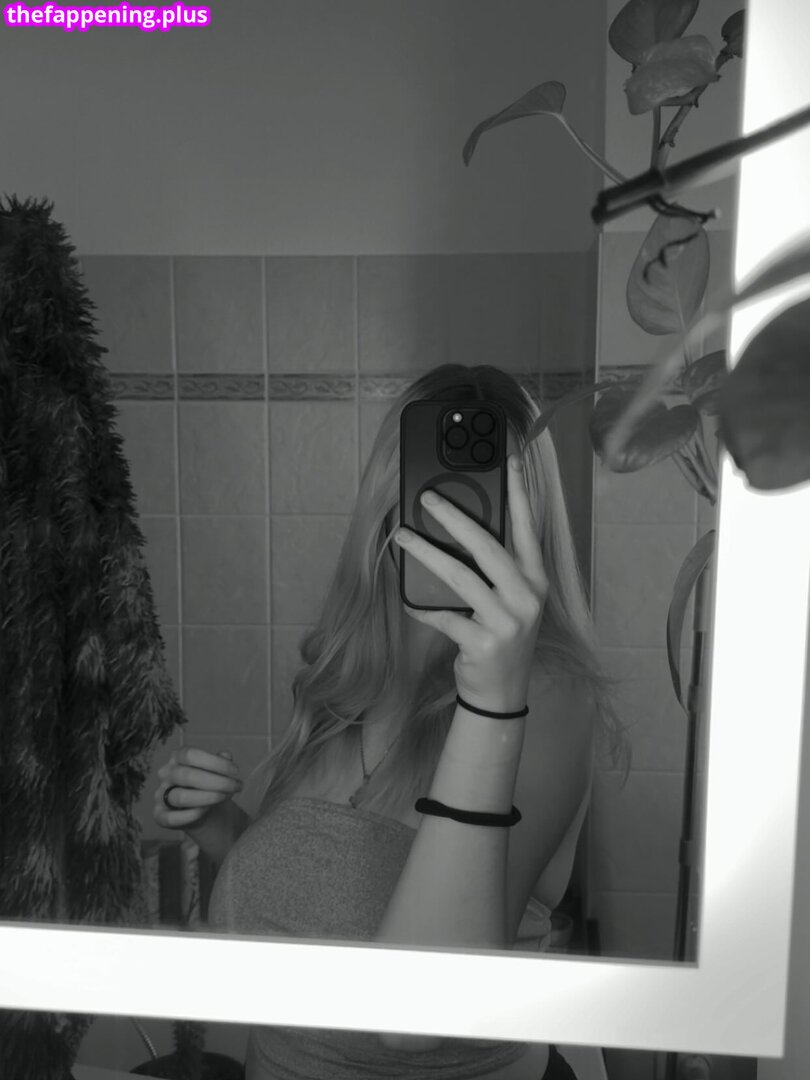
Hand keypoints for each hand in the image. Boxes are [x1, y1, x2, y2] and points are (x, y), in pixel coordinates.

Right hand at [153, 747, 242, 829]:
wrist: (202, 811)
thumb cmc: (209, 785)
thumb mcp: (217, 770)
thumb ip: (221, 762)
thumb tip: (225, 756)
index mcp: (177, 757)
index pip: (190, 755)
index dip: (215, 762)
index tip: (235, 771)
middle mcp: (166, 774)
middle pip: (188, 775)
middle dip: (217, 782)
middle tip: (236, 786)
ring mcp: (161, 795)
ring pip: (181, 797)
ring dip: (209, 798)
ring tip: (225, 797)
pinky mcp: (160, 816)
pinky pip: (172, 818)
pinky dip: (193, 815)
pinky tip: (207, 810)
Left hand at [394, 453, 546, 714]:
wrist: (501, 692)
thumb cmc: (501, 636)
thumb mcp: (510, 600)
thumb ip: (496, 568)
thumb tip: (460, 528)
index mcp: (535, 579)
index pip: (527, 527)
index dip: (520, 492)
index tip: (511, 458)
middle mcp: (527, 596)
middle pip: (488, 546)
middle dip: (455, 518)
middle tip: (428, 497)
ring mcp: (508, 621)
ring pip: (461, 577)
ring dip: (427, 554)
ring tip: (402, 536)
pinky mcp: (484, 643)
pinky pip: (445, 616)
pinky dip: (423, 607)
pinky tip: (407, 599)